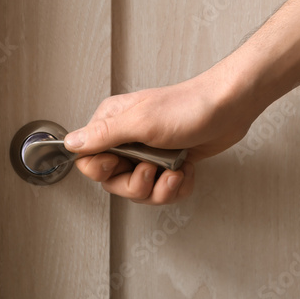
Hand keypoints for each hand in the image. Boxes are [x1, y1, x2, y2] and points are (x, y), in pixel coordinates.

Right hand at [64, 65, 258, 204]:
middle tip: (152, 170)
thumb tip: (70, 142)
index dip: (102, 171)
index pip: (88, 160)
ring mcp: (147, 153)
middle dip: (136, 185)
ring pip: (138, 190)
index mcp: (112, 124)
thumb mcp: (141, 122)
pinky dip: (176, 187)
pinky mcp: (166, 163)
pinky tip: (185, 171)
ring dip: (159, 189)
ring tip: (174, 173)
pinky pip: (161, 190)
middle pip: (113, 182)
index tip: (122, 164)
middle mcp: (126, 140)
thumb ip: (103, 135)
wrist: (229, 109)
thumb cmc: (188, 108)